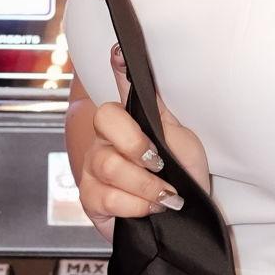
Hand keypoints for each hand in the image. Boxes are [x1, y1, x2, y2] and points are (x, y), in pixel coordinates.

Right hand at [75, 46, 211, 239]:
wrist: (183, 222)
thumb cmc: (183, 181)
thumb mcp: (181, 142)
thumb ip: (158, 111)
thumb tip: (137, 73)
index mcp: (133, 121)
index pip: (122, 86)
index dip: (118, 68)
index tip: (119, 52)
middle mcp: (108, 139)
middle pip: (106, 120)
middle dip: (136, 145)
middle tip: (159, 164)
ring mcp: (95, 168)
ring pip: (109, 165)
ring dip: (145, 185)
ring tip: (163, 195)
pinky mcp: (91, 199)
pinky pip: (106, 197)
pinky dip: (136, 206)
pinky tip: (149, 209)